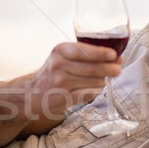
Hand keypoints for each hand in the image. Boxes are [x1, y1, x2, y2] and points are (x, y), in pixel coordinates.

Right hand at [0, 41, 122, 147]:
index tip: (114, 54)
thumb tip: (114, 57)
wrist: (30, 94)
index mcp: (60, 50)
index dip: (101, 53)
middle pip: (92, 67)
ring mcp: (62, 82)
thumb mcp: (62, 57)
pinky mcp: (65, 97)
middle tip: (118, 69)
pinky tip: (94, 88)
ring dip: (102, 81)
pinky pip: (88, 93)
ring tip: (103, 79)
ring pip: (93, 81)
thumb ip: (84, 55)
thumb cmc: (52, 73)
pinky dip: (94, 91)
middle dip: (109, 69)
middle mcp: (59, 65)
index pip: (84, 50)